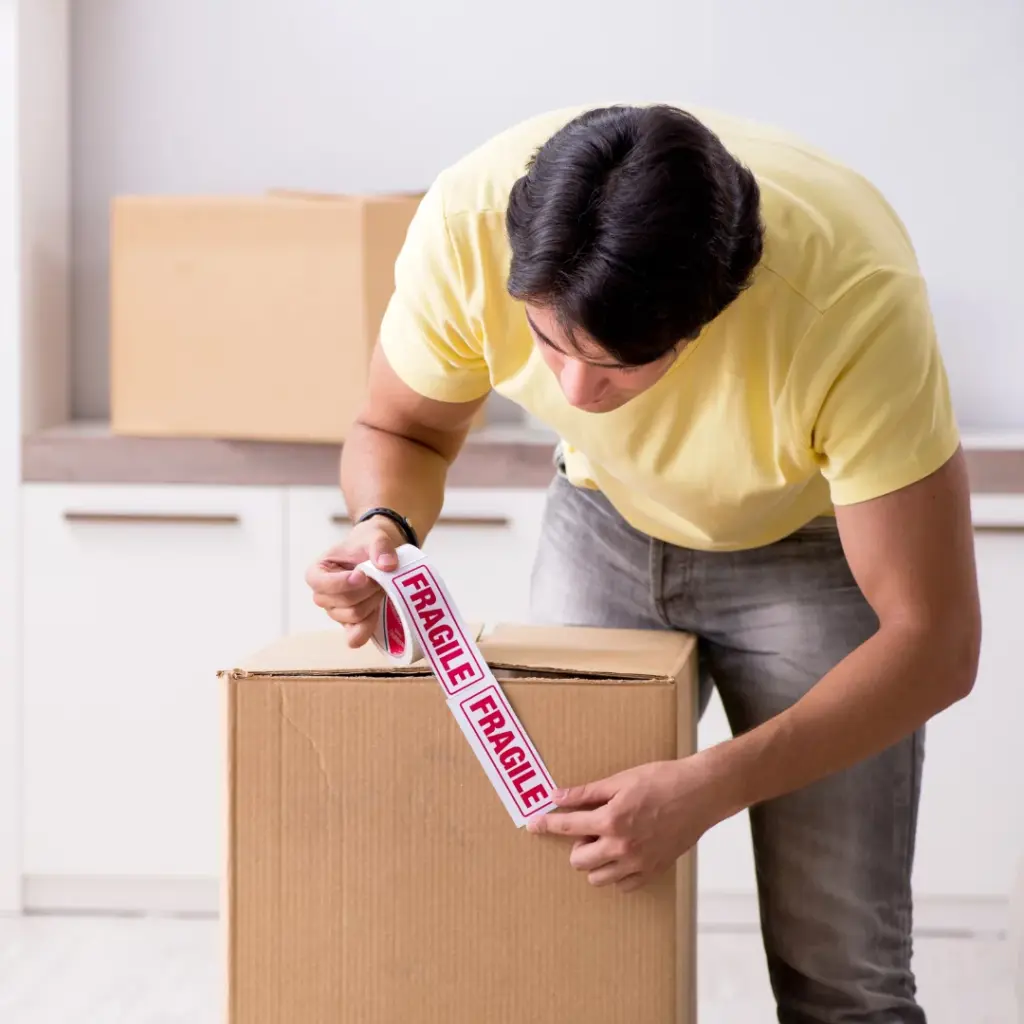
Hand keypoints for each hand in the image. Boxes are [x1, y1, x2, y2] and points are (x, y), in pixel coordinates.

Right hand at [305, 517, 404, 646]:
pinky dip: (369, 626)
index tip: (362, 573)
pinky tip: (378, 611)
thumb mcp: (374, 537)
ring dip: (373, 601)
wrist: (377, 556)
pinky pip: (355, 637)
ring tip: (380, 586)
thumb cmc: (368, 546)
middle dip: (367, 590)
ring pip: (354, 616)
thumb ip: (380, 546)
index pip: (321, 584)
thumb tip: (387, 565)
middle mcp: (322, 596)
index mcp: (317, 572)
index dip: (343, 583)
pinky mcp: (351, 625)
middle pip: (342, 602)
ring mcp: (336, 612)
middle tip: (380, 576)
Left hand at [526, 757, 721, 890]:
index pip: (567, 826)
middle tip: (589, 828)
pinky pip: (623, 885)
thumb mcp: (620, 780)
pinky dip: (617, 873)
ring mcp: (638, 863)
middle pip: (578, 861)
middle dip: (576, 845)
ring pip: (598, 878)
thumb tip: (557, 797)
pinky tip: (623, 853)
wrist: (700, 793)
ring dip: (595, 861)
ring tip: (607, 840)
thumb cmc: (662, 780)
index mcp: (611, 820)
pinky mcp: (653, 871)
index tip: (533, 825)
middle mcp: (622, 847)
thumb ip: (586, 793)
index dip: (546, 825)